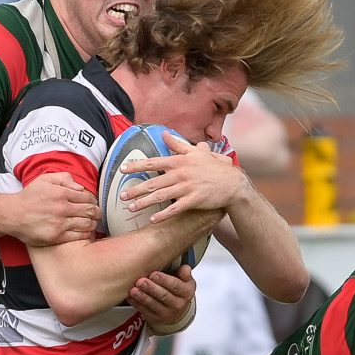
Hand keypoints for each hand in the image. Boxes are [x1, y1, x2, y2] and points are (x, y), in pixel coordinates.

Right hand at [12, 169, 100, 245]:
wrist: (13, 215)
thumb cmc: (29, 197)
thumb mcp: (44, 180)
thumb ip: (63, 178)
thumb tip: (80, 187)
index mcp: (61, 193)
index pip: (88, 197)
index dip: (93, 201)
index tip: (93, 204)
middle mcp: (62, 208)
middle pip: (91, 211)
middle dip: (97, 213)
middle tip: (97, 214)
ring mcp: (60, 224)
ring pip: (87, 224)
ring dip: (93, 224)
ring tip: (92, 223)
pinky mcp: (56, 237)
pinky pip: (79, 236)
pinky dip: (85, 234)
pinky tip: (84, 232)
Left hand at [117, 131, 248, 221]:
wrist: (233, 183)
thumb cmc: (214, 168)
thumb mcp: (196, 153)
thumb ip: (178, 144)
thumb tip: (164, 134)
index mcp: (179, 161)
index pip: (153, 162)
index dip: (136, 166)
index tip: (122, 170)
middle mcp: (181, 173)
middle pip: (153, 181)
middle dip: (136, 189)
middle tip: (121, 195)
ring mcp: (187, 187)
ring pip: (161, 196)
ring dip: (144, 202)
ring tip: (131, 208)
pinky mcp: (194, 200)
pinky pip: (175, 209)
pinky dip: (163, 215)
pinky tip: (152, 220)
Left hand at [128, 265, 194, 328]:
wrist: (178, 311)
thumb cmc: (179, 290)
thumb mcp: (186, 281)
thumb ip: (184, 274)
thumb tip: (185, 268)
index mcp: (186, 293)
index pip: (175, 286)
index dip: (164, 280)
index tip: (153, 274)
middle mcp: (178, 304)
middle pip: (163, 295)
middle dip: (151, 288)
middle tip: (141, 281)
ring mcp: (166, 313)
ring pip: (153, 304)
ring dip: (142, 297)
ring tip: (134, 290)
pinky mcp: (155, 319)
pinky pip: (145, 311)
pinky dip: (136, 304)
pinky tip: (130, 297)